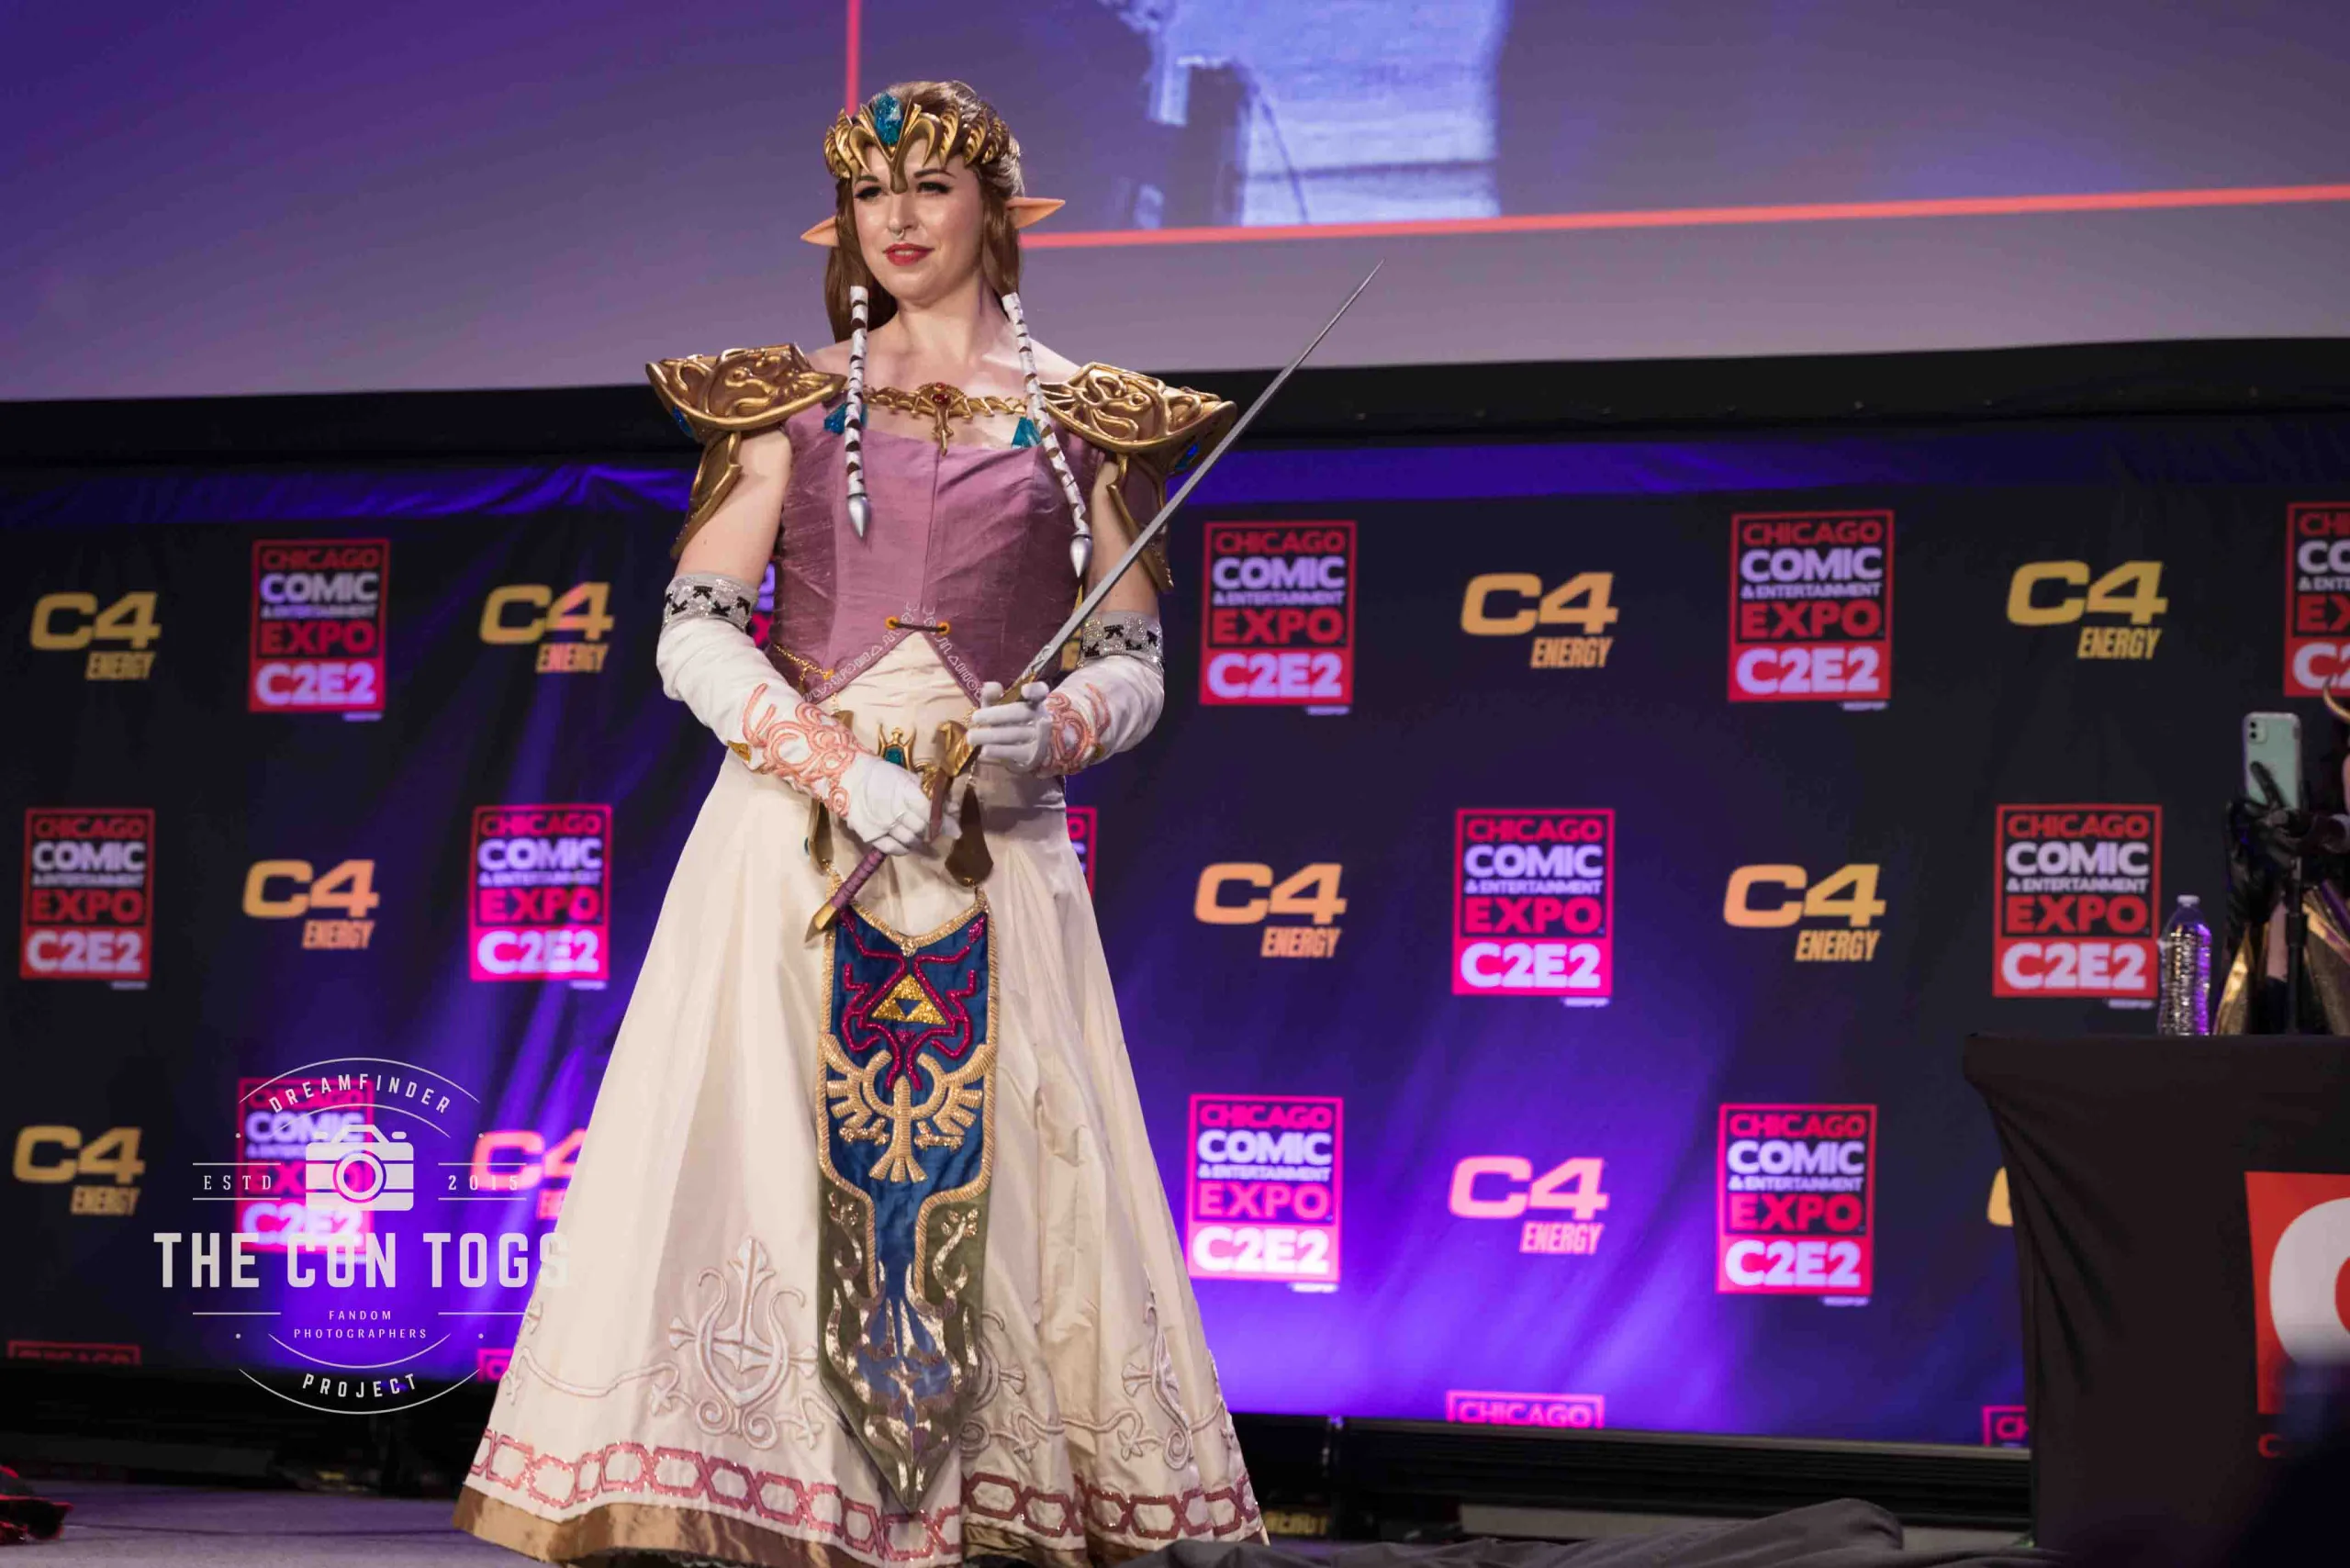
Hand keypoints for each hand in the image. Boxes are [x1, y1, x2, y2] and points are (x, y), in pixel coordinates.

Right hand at [838, 751, 957, 854]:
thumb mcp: (904, 776)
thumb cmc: (880, 774)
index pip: (930, 812)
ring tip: (924, 840)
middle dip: (933, 832)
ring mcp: (883, 825)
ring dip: (921, 842)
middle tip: (937, 833)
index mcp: (905, 792)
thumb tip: (946, 804)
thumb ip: (924, 791)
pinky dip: (903, 849)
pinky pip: (892, 848)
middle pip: (922, 828)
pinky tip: (907, 846)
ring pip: (910, 840)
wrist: (848, 777)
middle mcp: (895, 811)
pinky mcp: (870, 835)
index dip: (945, 822)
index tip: (956, 830)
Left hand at [967, 681, 1057, 773]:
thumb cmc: (1009, 723)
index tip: (1025, 690)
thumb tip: (987, 688)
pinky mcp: (1033, 755)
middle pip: (1021, 712)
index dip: (1035, 690)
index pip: (1040, 691)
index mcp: (1034, 702)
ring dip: (991, 735)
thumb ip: (992, 696)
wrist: (1026, 751)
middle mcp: (1040, 717)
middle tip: (974, 717)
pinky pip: (1015, 752)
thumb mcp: (1000, 708)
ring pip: (1015, 734)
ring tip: (971, 737)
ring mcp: (1039, 737)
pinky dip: (998, 751)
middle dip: (996, 714)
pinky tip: (984, 750)